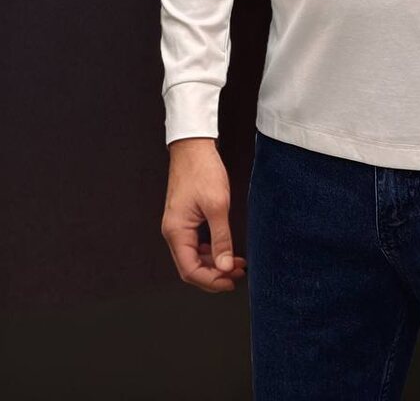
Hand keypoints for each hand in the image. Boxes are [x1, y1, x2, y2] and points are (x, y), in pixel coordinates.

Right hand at [161, 137, 246, 293]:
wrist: (193, 147)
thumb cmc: (203, 171)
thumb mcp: (218, 206)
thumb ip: (221, 239)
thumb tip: (225, 267)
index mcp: (176, 232)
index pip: (190, 270)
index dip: (211, 280)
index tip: (230, 281)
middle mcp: (173, 232)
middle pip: (190, 267)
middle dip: (214, 274)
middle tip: (237, 275)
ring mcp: (178, 225)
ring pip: (193, 256)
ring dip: (214, 263)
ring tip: (236, 264)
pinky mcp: (184, 218)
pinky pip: (194, 243)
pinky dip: (210, 250)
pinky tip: (225, 249)